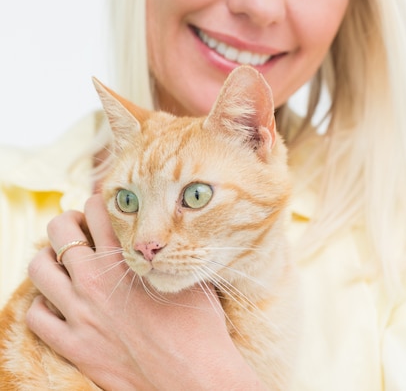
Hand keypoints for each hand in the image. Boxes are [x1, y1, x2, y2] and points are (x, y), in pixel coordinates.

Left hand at [26, 195, 262, 390]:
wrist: (193, 377)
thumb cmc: (200, 326)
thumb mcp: (189, 273)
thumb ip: (169, 249)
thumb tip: (169, 233)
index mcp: (124, 257)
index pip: (96, 209)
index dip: (99, 202)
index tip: (104, 208)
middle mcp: (95, 280)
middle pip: (59, 230)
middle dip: (67, 222)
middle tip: (81, 231)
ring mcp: (80, 313)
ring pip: (39, 268)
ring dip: (49, 258)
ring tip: (65, 263)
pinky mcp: (74, 346)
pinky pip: (36, 316)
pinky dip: (43, 305)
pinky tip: (60, 304)